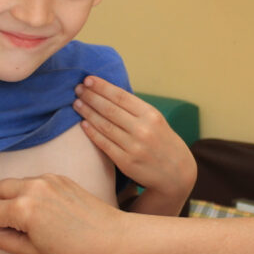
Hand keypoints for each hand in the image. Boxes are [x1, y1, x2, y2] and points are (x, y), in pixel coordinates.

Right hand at [0, 173, 125, 253]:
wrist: (112, 239)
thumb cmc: (76, 252)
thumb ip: (4, 240)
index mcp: (24, 209)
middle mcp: (34, 188)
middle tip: (4, 224)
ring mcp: (49, 180)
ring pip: (17, 183)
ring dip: (13, 197)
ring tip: (28, 220)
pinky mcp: (61, 178)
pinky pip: (35, 182)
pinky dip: (31, 193)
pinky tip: (44, 212)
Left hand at [75, 76, 196, 211]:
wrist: (177, 173)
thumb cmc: (163, 142)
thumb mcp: (156, 121)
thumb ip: (136, 110)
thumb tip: (108, 93)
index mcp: (151, 115)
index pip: (121, 96)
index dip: (102, 87)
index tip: (88, 80)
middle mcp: (143, 129)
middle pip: (110, 109)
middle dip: (91, 97)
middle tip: (77, 89)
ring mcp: (134, 147)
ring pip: (104, 125)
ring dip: (87, 113)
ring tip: (77, 103)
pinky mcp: (126, 162)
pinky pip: (104, 144)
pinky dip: (92, 132)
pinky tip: (83, 124)